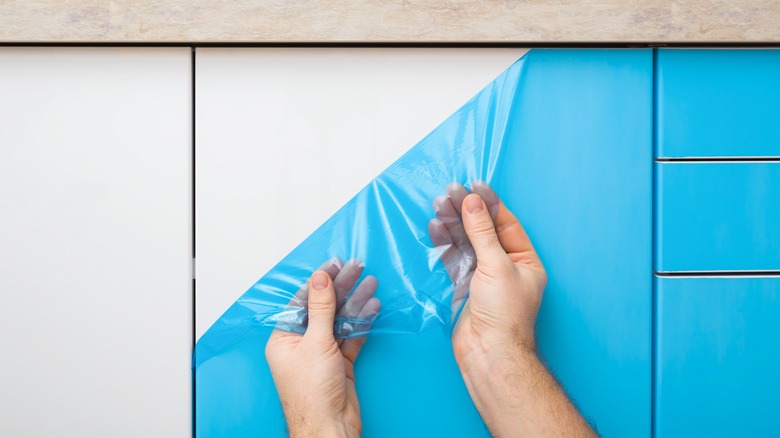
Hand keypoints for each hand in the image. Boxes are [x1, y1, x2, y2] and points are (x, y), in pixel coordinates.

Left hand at [265, 259, 380, 437]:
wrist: (329, 427)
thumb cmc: (312, 393)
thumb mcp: (316, 342)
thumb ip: (321, 308)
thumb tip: (320, 278)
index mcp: (284, 338)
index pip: (302, 301)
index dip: (319, 281)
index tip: (334, 264)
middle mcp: (301, 344)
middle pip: (323, 308)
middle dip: (341, 287)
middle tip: (357, 266)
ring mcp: (321, 353)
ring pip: (339, 321)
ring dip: (355, 302)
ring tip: (370, 282)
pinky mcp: (340, 363)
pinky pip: (351, 336)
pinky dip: (362, 322)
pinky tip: (372, 307)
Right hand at [429, 181, 545, 365]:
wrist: (488, 353)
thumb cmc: (503, 313)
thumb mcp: (496, 265)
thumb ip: (482, 232)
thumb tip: (473, 203)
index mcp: (525, 261)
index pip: (506, 224)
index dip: (490, 204)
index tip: (473, 185)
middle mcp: (505, 267)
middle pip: (484, 231)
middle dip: (467, 211)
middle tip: (449, 192)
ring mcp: (484, 277)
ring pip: (467, 243)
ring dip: (453, 224)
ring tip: (438, 204)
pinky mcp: (465, 287)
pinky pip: (454, 259)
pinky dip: (445, 244)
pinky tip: (435, 227)